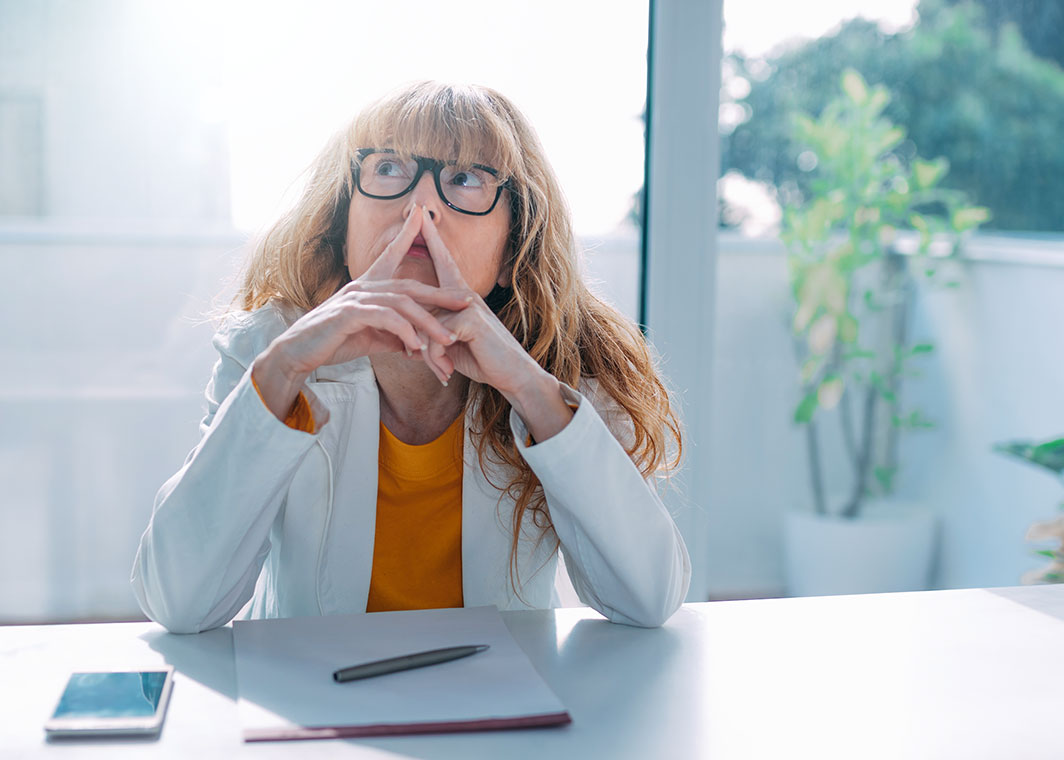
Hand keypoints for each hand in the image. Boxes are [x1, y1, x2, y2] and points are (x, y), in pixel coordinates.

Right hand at [253, 206, 471, 420]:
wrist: (298, 354)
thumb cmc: (333, 342)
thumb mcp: (370, 338)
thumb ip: (394, 336)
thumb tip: (418, 344)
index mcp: (368, 287)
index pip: (391, 256)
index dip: (407, 236)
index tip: (423, 219)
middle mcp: (362, 286)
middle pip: (410, 286)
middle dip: (441, 295)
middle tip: (468, 302)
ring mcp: (355, 298)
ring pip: (401, 304)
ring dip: (427, 322)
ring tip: (447, 339)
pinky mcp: (348, 314)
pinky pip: (384, 318)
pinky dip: (404, 331)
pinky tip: (417, 345)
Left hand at [419, 209, 574, 441]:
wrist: (514, 376)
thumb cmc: (484, 360)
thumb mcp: (454, 345)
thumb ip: (436, 332)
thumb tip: (412, 334)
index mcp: (461, 297)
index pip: (444, 263)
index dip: (433, 240)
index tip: (421, 216)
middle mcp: (465, 295)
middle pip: (436, 273)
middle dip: (431, 240)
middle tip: (419, 210)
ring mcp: (468, 305)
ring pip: (425, 320)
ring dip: (426, 353)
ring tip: (439, 371)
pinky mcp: (470, 320)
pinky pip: (434, 337)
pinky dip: (435, 360)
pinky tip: (445, 373)